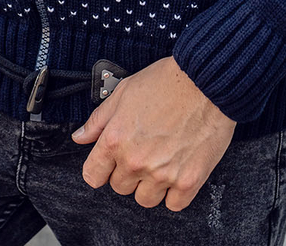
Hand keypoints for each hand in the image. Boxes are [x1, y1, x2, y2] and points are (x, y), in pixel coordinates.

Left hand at [71, 55, 235, 210]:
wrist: (205, 82)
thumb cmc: (166, 82)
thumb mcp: (124, 92)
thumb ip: (98, 120)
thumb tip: (80, 137)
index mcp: (116, 140)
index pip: (92, 176)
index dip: (100, 168)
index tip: (108, 163)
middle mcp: (136, 161)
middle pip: (120, 188)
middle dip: (127, 172)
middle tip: (142, 151)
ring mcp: (162, 174)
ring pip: (145, 199)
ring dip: (150, 185)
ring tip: (160, 161)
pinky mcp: (188, 181)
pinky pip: (174, 205)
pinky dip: (174, 193)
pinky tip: (176, 171)